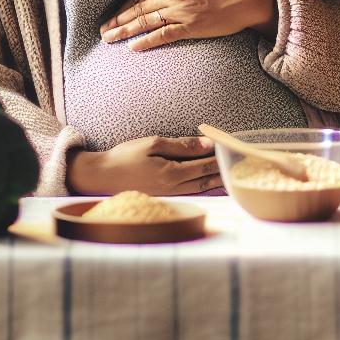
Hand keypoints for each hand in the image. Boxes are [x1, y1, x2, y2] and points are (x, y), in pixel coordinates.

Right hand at [67, 135, 219, 195]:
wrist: (102, 176)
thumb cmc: (125, 157)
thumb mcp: (153, 143)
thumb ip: (182, 145)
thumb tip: (206, 144)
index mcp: (172, 173)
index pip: (204, 165)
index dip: (219, 158)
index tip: (232, 150)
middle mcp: (173, 188)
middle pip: (205, 180)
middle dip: (222, 172)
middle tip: (238, 164)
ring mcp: (168, 195)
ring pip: (199, 189)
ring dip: (216, 182)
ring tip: (230, 176)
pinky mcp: (163, 197)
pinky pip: (189, 192)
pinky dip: (202, 187)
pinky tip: (209, 183)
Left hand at [100, 0, 277, 51]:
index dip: (124, 4)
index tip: (113, 12)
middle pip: (139, 7)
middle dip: (118, 19)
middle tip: (102, 29)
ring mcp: (181, 12)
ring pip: (146, 21)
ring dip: (125, 30)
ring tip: (109, 38)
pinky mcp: (191, 27)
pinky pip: (164, 35)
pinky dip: (147, 41)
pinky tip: (133, 47)